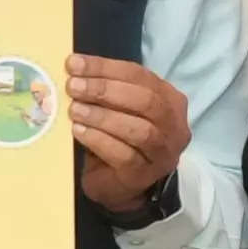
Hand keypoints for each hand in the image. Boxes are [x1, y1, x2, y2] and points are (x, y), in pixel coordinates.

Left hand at [66, 55, 189, 211]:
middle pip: (147, 101)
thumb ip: (107, 91)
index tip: (74, 64)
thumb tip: (74, 69)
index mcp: (170, 100)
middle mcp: (174, 125)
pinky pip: (124, 155)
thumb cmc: (119, 138)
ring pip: (140, 130)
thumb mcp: (119, 109)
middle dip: (106, 90)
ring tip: (74, 110)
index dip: (106, 68)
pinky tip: (79, 131)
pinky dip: (99, 140)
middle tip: (73, 87)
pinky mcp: (144, 174)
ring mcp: (163, 152)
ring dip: (103, 117)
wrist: (122, 185)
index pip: (141, 76)